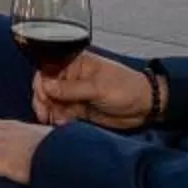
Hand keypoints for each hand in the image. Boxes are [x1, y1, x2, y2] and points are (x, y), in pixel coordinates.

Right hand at [34, 52, 154, 129]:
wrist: (145, 107)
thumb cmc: (126, 88)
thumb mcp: (98, 87)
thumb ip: (71, 88)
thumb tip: (45, 86)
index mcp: (75, 63)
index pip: (48, 69)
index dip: (41, 83)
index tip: (42, 97)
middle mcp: (71, 77)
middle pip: (46, 87)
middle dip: (43, 101)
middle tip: (45, 114)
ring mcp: (74, 94)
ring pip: (51, 102)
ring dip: (50, 112)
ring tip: (55, 121)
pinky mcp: (78, 110)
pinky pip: (61, 114)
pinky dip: (58, 120)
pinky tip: (63, 124)